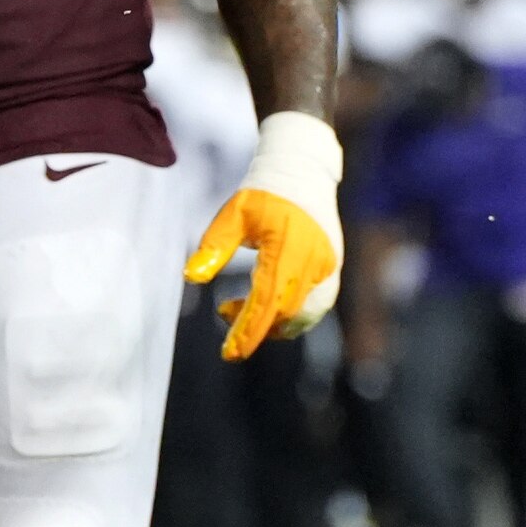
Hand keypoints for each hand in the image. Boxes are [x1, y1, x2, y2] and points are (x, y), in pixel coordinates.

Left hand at [186, 111, 345, 360]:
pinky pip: (317, 305)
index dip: (249, 330)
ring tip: (240, 310)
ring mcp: (328, 267)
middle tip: (223, 313)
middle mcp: (314, 262)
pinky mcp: (333, 268)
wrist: (303, 174)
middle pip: (286, 312)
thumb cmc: (263, 195)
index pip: (268, 301)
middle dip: (255, 325)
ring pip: (305, 314)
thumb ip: (214, 246)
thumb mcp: (232, 214)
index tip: (230, 353)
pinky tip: (266, 306)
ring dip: (273, 322)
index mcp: (288, 249)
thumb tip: (192, 278)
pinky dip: (292, 314)